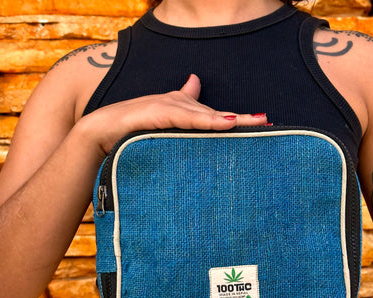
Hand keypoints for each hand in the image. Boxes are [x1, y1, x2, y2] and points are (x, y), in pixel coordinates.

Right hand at [78, 74, 268, 159]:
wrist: (102, 133)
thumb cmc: (132, 131)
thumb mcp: (162, 124)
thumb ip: (180, 111)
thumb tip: (193, 88)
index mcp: (184, 112)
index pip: (216, 117)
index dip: (239, 120)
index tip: (263, 124)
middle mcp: (180, 106)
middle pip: (218, 115)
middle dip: (245, 120)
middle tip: (271, 123)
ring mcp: (170, 108)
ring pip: (209, 116)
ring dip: (234, 119)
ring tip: (258, 123)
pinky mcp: (159, 113)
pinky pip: (189, 119)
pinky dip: (209, 121)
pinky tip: (228, 122)